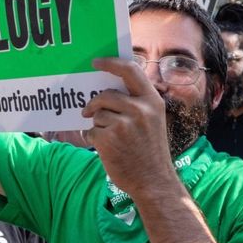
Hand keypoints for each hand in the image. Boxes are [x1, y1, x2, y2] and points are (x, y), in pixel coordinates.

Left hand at [83, 57, 174, 195]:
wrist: (153, 181)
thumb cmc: (151, 151)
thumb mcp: (154, 121)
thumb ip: (137, 103)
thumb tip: (109, 90)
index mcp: (153, 101)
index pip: (130, 70)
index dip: (111, 63)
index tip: (96, 62)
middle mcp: (140, 109)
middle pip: (106, 95)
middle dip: (94, 103)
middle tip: (88, 110)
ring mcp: (124, 124)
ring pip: (97, 114)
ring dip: (98, 125)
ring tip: (111, 139)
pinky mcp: (109, 139)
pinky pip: (91, 131)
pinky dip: (95, 139)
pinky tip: (108, 149)